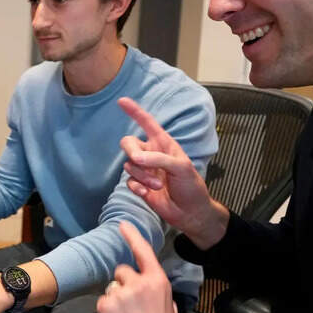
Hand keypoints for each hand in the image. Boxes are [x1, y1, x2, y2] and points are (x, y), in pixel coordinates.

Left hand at [96, 221, 187, 312]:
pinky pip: (102, 304)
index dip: (132, 237)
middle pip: (121, 272)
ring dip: (114, 302)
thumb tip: (145, 288)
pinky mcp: (106, 306)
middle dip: (122, 286)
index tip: (122, 225)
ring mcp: (122, 293)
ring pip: (110, 290)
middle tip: (131, 310)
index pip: (143, 252)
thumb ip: (155, 292)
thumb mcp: (170, 308)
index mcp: (158, 281)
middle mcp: (140, 282)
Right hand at [118, 96, 228, 249]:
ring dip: (141, 175)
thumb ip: (160, 159)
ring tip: (156, 185)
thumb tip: (137, 158)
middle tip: (140, 161)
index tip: (122, 101)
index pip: (147, 123)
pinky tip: (147, 193)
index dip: (135, 112)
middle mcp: (151, 154)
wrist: (190, 212)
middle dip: (132, 151)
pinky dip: (137, 187)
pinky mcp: (139, 185)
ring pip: (129, 164)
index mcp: (163, 144)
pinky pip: (129, 181)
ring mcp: (144, 170)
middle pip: (128, 143)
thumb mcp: (181, 167)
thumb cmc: (191, 186)